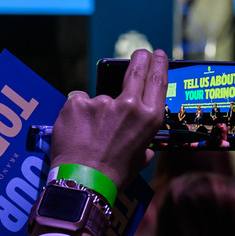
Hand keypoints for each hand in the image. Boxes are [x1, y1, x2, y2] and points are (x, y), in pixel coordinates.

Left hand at [49, 48, 167, 190]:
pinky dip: (76, 115)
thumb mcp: (139, 162)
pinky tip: (75, 133)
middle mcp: (128, 105)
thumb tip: (145, 151)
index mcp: (148, 119)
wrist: (83, 182)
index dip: (159, 65)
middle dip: (140, 59)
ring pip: (99, 99)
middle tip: (140, 53)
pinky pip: (77, 104)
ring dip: (95, 112)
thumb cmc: (114, 176)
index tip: (159, 54)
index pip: (158, 81)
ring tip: (88, 136)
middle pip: (136, 71)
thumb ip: (143, 149)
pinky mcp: (76, 103)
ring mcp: (101, 102)